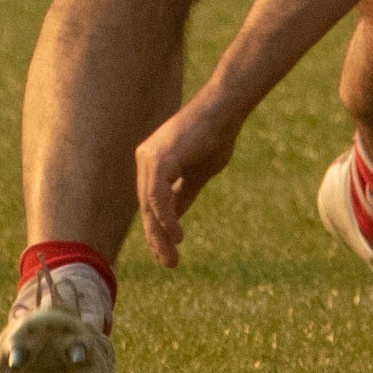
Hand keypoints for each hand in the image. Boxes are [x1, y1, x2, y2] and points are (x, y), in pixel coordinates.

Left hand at [135, 94, 243, 267]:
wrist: (226, 109)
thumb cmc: (218, 135)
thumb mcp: (198, 172)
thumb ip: (183, 193)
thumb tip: (173, 220)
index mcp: (153, 161)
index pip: (150, 201)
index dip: (158, 228)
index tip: (168, 252)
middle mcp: (145, 158)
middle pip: (146, 206)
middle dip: (156, 237)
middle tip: (169, 262)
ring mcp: (150, 158)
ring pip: (149, 206)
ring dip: (160, 234)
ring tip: (172, 256)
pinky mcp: (160, 159)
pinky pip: (158, 197)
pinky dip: (166, 218)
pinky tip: (177, 235)